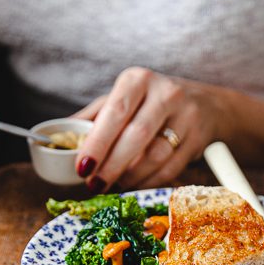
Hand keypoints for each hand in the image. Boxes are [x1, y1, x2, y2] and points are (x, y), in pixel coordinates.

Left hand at [73, 67, 227, 191]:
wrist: (204, 104)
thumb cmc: (151, 102)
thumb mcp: (123, 98)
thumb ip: (94, 117)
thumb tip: (59, 141)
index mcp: (138, 80)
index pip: (115, 111)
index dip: (98, 142)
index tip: (82, 167)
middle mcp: (165, 93)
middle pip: (137, 135)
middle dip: (112, 165)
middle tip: (94, 184)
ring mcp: (187, 116)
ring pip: (156, 155)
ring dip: (131, 176)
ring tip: (115, 184)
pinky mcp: (199, 138)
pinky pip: (171, 168)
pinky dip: (149, 181)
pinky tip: (136, 184)